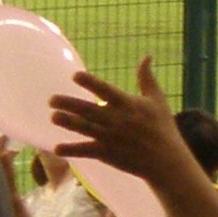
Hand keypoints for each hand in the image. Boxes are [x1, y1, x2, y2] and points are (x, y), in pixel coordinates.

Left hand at [47, 56, 202, 195]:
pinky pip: (86, 151)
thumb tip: (146, 56)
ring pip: (84, 128)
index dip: (90, 83)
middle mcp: (116, 120)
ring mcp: (110, 138)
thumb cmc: (163, 127)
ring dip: (68, 123)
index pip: (105, 90)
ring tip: (53, 116)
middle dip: (69, 104)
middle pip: (88, 109)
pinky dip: (71, 150)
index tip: (75, 75)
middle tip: (51, 99)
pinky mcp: (107, 154)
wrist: (165, 160)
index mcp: (127, 104)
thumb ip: (147, 78)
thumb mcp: (157, 99)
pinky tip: (56, 148)